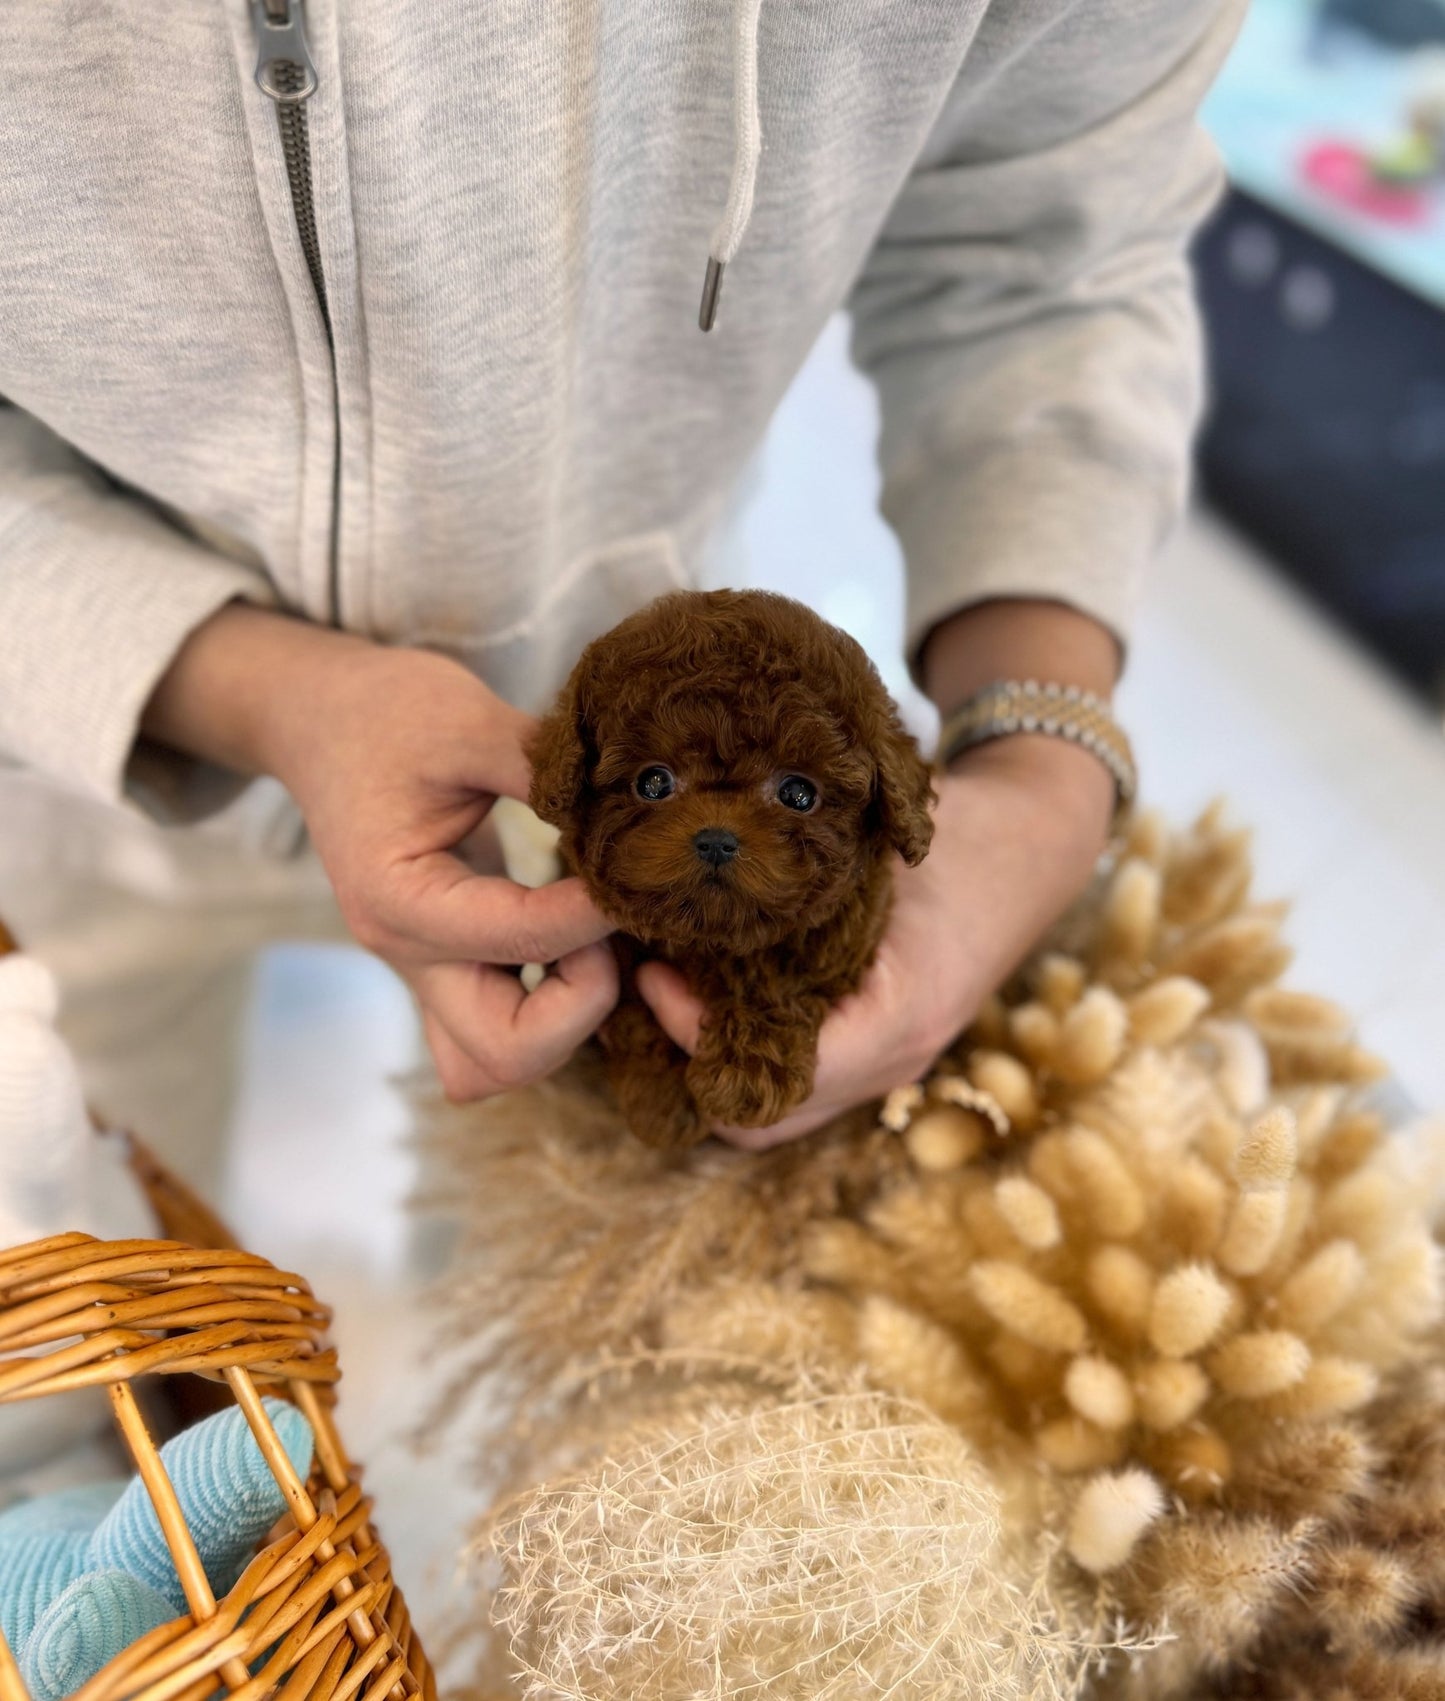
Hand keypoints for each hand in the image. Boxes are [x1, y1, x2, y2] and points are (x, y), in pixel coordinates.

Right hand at [141, 606, 617, 1098]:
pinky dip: (547, 1016)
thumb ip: (545, 766)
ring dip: (564, 1024)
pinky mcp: (442, 968)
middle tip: (610, 926)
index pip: (523, 938)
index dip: (599, 910)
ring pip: (494, 1065)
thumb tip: (640, 798)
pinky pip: (493, 1036)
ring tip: (595, 939)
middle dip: (583, 1004)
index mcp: (400, 899)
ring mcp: (421, 972)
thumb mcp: (465, 719)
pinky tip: (580, 946)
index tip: (638, 863)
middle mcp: (406, 955)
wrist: (319, 721)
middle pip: (504, 1053)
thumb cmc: (384, 713)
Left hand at [635, 734, 1113, 1147]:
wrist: (1036, 840)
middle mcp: (896, 1061)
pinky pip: (797, 1081)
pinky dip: (742, 1051)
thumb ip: (799, 873)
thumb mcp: (880, 840)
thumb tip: (681, 872)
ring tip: (663, 986)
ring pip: (774, 1109)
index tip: (656, 971)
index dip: (699, 1035)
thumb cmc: (961, 833)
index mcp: (900, 1015)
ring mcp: (890, 1065)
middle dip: (687, 1061)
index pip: (778, 1073)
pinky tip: (707, 989)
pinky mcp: (878, 1051)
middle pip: (761, 1116)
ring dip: (708, 1061)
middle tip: (643, 981)